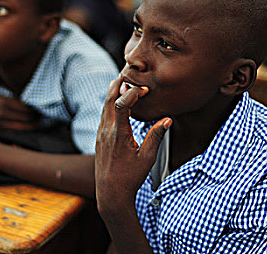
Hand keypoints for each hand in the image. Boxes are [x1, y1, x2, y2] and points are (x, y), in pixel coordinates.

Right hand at [0, 96, 41, 130]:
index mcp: (3, 101)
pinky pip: (14, 131)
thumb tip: (28, 103)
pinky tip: (29, 129)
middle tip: (44, 117)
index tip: (42, 109)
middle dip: (36, 118)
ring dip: (32, 126)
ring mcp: (0, 122)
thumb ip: (12, 100)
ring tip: (40, 125)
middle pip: (25, 117)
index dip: (35, 109)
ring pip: (21, 126)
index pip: (24, 106)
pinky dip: (23, 130)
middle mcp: (2, 112)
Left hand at [95, 76, 171, 212]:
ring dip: (112, 93)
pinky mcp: (99, 138)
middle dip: (117, 85)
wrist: (110, 193)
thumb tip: (167, 119)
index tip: (144, 90)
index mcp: (118, 134)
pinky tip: (116, 102)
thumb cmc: (130, 177)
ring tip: (121, 82)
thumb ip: (156, 136)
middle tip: (128, 74)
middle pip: (108, 100)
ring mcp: (101, 134)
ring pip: (104, 106)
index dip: (132, 93)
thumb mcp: (147, 158)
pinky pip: (103, 115)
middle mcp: (106, 131)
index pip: (121, 104)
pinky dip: (109, 104)